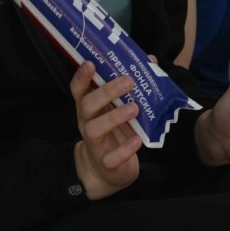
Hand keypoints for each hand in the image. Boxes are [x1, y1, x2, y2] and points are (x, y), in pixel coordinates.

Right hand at [70, 62, 142, 199]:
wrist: (107, 170)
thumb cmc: (115, 131)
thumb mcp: (120, 107)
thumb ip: (132, 86)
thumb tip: (150, 60)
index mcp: (90, 107)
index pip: (79, 90)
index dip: (82, 77)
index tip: (90, 63)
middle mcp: (87, 123)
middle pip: (87, 105)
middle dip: (106, 92)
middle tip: (127, 82)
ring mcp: (95, 144)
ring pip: (94, 129)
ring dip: (114, 117)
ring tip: (134, 108)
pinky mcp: (106, 162)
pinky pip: (112, 157)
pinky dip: (124, 149)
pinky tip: (136, 140)